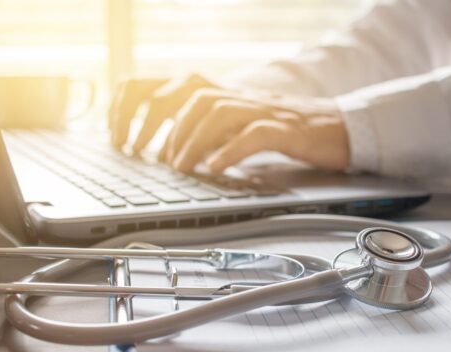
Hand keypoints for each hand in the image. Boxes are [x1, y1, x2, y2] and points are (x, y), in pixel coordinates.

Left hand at [109, 74, 349, 173]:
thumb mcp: (232, 125)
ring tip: (180, 167)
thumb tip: (161, 148)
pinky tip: (214, 169)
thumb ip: (201, 128)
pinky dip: (229, 151)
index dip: (131, 104)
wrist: (333, 128)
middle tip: (141, 154)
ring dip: (190, 140)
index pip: (163, 84)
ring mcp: (260, 109)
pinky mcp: (284, 128)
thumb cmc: (279, 130)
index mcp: (217, 93)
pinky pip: (253, 134)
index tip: (117, 135)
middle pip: (184, 93)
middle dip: (154, 122)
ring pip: (215, 112)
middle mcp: (234, 95)